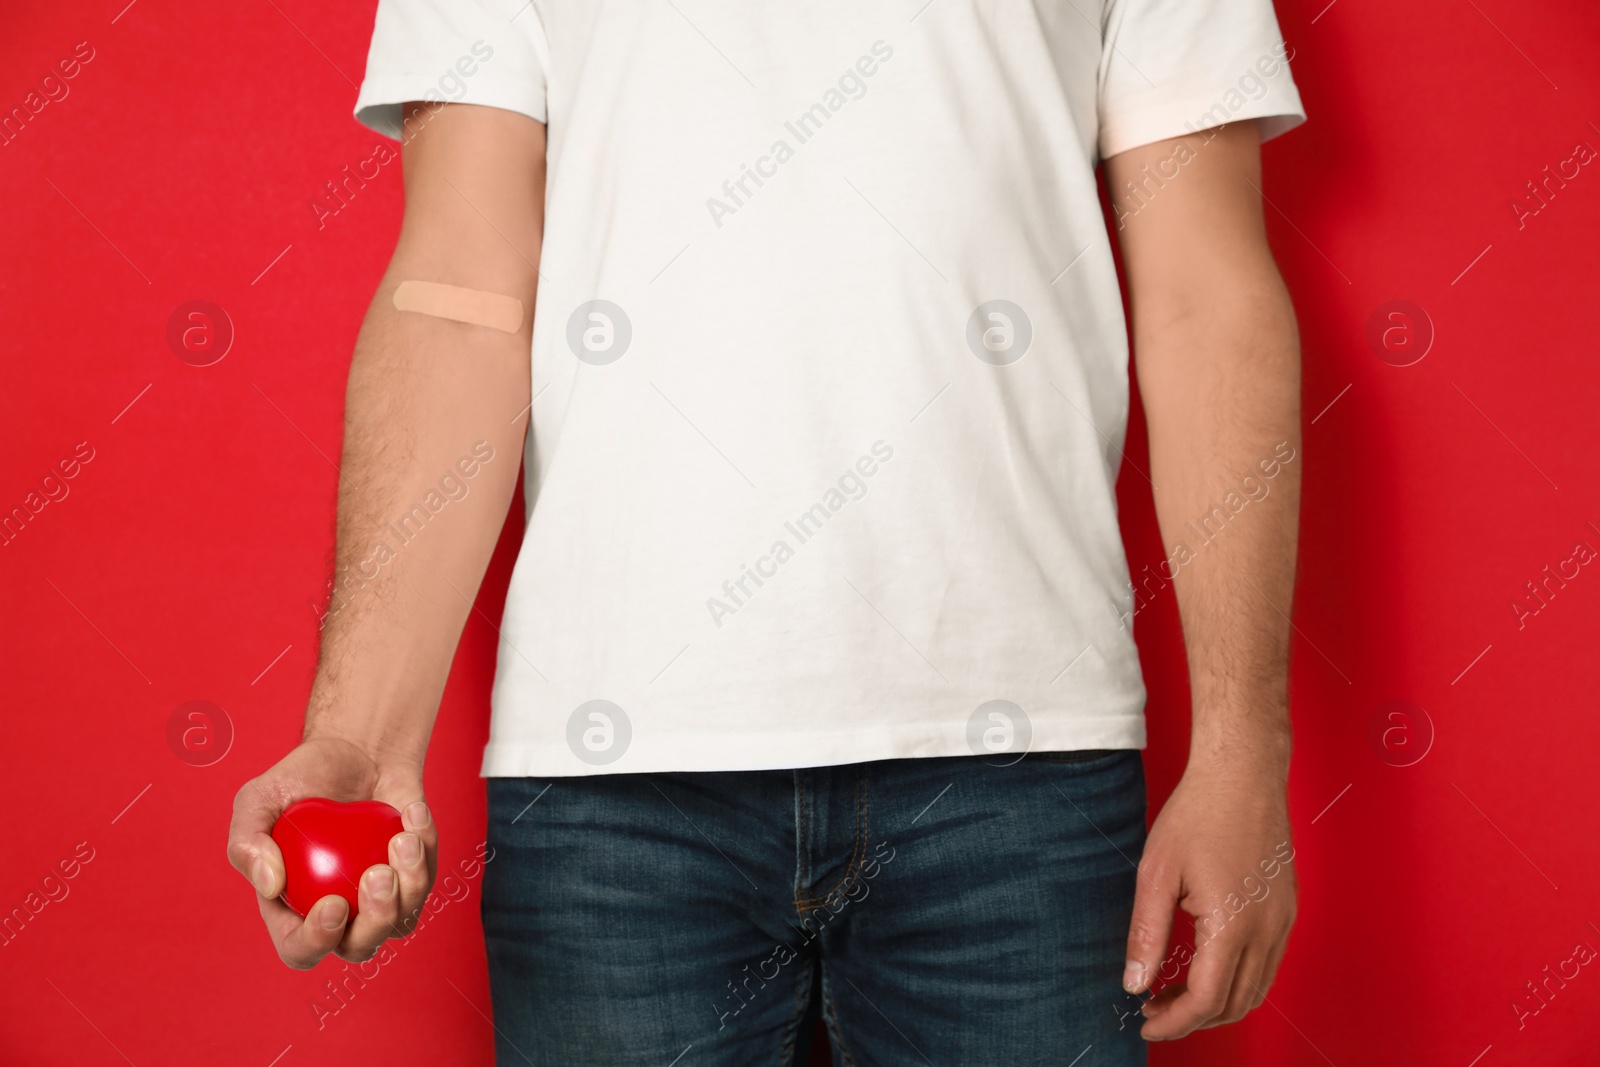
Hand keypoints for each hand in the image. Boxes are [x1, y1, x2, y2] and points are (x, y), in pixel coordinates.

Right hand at [226, 737, 437, 968]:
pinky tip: (413, 814)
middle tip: (378, 874)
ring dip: (410, 885)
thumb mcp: (258, 799)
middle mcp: (338, 913)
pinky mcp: (413, 874)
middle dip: (375, 920)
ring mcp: (379, 898)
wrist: (354, 751)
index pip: (300, 949)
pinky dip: (426, 849)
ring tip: (404, 839)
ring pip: (401, 922)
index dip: (317, 939)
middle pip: (359, 947)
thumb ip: (247, 842)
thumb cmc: (301, 780)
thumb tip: (270, 885)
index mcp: (291, 908)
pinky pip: (427, 880)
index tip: (334, 903)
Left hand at [1123, 761, 1295, 1039]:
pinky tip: (1204, 966)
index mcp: (1234, 925)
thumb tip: (1134, 983)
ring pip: (1256, 989)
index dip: (1174, 1021)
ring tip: (1173, 993)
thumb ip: (1146, 933)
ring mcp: (1283, 921)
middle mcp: (1268, 930)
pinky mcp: (1287, 909)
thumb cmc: (1198, 815)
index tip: (1146, 1023)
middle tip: (1153, 1008)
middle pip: (1235, 1004)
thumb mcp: (1157, 874)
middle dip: (1192, 1018)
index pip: (1206, 999)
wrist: (1242, 775)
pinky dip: (1238, 980)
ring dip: (1217, 1003)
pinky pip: (1267, 964)